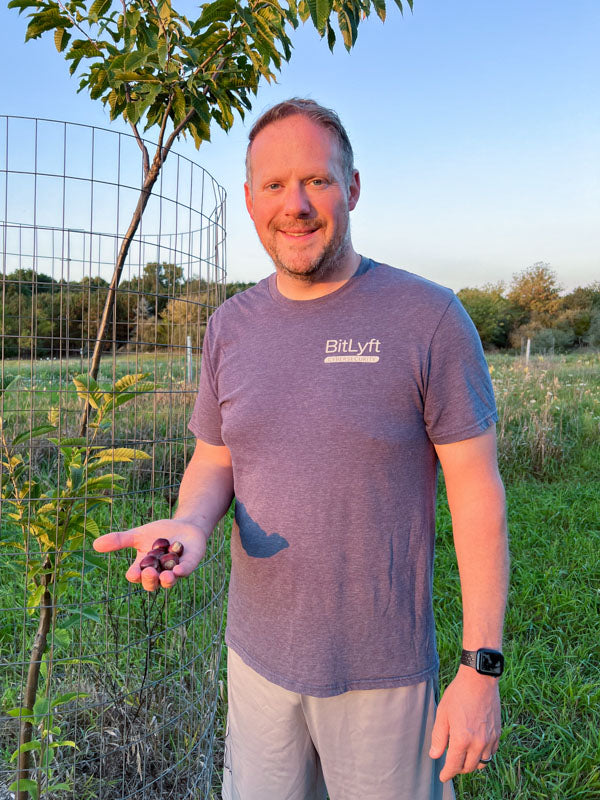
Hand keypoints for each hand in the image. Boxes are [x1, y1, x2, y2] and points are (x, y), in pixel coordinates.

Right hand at [93, 519, 208, 591]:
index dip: (134, 575)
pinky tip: (179, 570)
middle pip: (152, 584)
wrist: (184, 525)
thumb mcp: (137, 535)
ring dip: (166, 580)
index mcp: (144, 568)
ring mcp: (175, 570)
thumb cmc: (159, 533)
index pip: (136, 576)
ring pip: (169, 581)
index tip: (133, 572)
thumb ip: (119, 540)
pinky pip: (186, 571)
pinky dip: (182, 571)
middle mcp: (159, 573)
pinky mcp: (189, 564)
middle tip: (148, 572)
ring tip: (165, 576)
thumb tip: (95, 544)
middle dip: (149, 579)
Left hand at [429, 665, 500, 781]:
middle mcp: (478, 743)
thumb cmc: (458, 694)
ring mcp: (490, 739)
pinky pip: (491, 753)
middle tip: (451, 765)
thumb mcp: (442, 714)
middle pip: (468, 767)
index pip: (454, 765)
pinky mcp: (497, 733)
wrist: (479, 680)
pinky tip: (476, 749)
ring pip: (482, 763)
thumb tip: (435, 755)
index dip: (447, 774)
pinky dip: (483, 755)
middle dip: (458, 769)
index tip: (443, 777)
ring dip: (472, 764)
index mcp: (462, 739)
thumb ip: (439, 738)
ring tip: (463, 758)